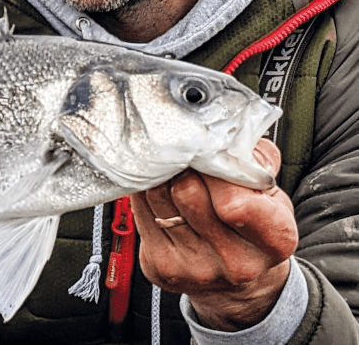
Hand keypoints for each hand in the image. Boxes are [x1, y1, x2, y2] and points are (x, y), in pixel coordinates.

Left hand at [131, 139, 298, 330]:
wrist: (237, 280)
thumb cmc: (252, 223)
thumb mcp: (271, 192)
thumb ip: (255, 159)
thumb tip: (225, 134)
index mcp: (274, 240)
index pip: (234, 202)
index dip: (215, 170)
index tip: (210, 155)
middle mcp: (236, 262)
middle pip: (186, 192)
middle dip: (184, 166)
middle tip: (187, 158)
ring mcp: (196, 268)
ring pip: (158, 196)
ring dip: (162, 176)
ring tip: (175, 174)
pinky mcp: (161, 266)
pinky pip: (140, 209)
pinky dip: (146, 193)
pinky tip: (162, 192)